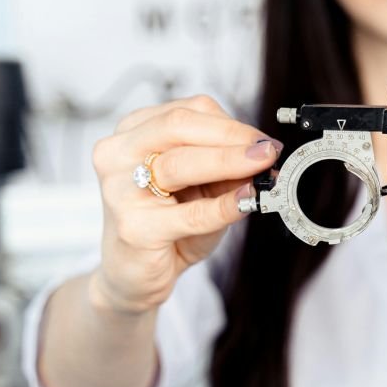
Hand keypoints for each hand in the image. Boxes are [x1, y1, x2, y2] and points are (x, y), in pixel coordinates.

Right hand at [90, 95, 279, 313]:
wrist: (135, 274)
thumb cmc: (169, 224)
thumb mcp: (201, 186)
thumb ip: (225, 166)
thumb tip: (262, 153)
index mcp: (133, 131)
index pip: (187, 112)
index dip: (232, 124)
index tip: (264, 140)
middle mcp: (118, 153)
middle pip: (179, 127)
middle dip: (232, 138)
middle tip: (268, 151)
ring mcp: (120, 189)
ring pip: (179, 163)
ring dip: (229, 163)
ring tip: (261, 169)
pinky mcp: (134, 228)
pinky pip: (189, 213)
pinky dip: (223, 206)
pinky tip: (245, 201)